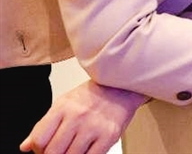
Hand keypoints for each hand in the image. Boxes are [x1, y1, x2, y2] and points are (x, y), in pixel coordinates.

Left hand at [20, 80, 146, 153]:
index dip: (38, 150)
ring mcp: (93, 127)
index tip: (42, 150)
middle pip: (53, 152)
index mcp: (63, 107)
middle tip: (58, 152)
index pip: (39, 139)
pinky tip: (84, 152)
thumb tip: (26, 146)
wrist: (121, 87)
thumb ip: (44, 125)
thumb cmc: (92, 96)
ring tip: (72, 151)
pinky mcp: (109, 135)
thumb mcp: (64, 104)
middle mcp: (77, 116)